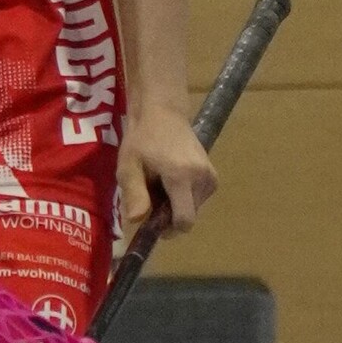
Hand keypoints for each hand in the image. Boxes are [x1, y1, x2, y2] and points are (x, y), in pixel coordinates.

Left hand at [117, 103, 216, 234]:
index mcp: (182, 177)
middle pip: (188, 216)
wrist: (164, 113)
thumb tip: (137, 221)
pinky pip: (198, 199)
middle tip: (150, 197)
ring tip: (159, 184)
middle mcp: (202, 179)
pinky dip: (184, 196)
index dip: (169, 229)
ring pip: (193, 208)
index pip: (185, 220)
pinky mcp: (213, 176)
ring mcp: (211, 177)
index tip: (152, 224)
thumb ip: (134, 194)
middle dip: (169, 215)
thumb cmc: (142, 138)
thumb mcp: (128, 165)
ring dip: (176, 205)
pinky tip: (170, 180)